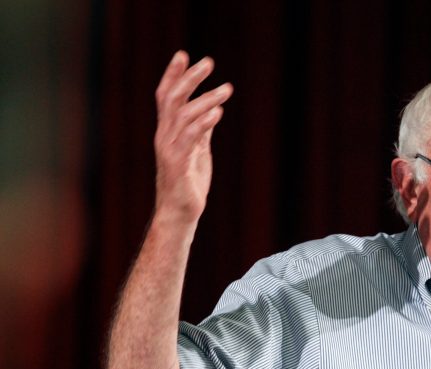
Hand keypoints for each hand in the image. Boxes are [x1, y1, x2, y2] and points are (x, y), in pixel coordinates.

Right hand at [153, 50, 232, 223]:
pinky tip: (218, 112)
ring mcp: (169, 149)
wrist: (179, 213)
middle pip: (171, 99)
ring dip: (206, 99)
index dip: (173, 75)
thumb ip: (201, 131)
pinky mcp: (178, 164)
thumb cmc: (188, 183)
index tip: (183, 54)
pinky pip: (190, 138)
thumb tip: (211, 110)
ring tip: (228, 89)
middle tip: (209, 62)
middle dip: (189, 78)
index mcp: (168, 132)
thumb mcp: (198, 151)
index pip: (166, 96)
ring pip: (183, 115)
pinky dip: (204, 123)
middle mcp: (164, 136)